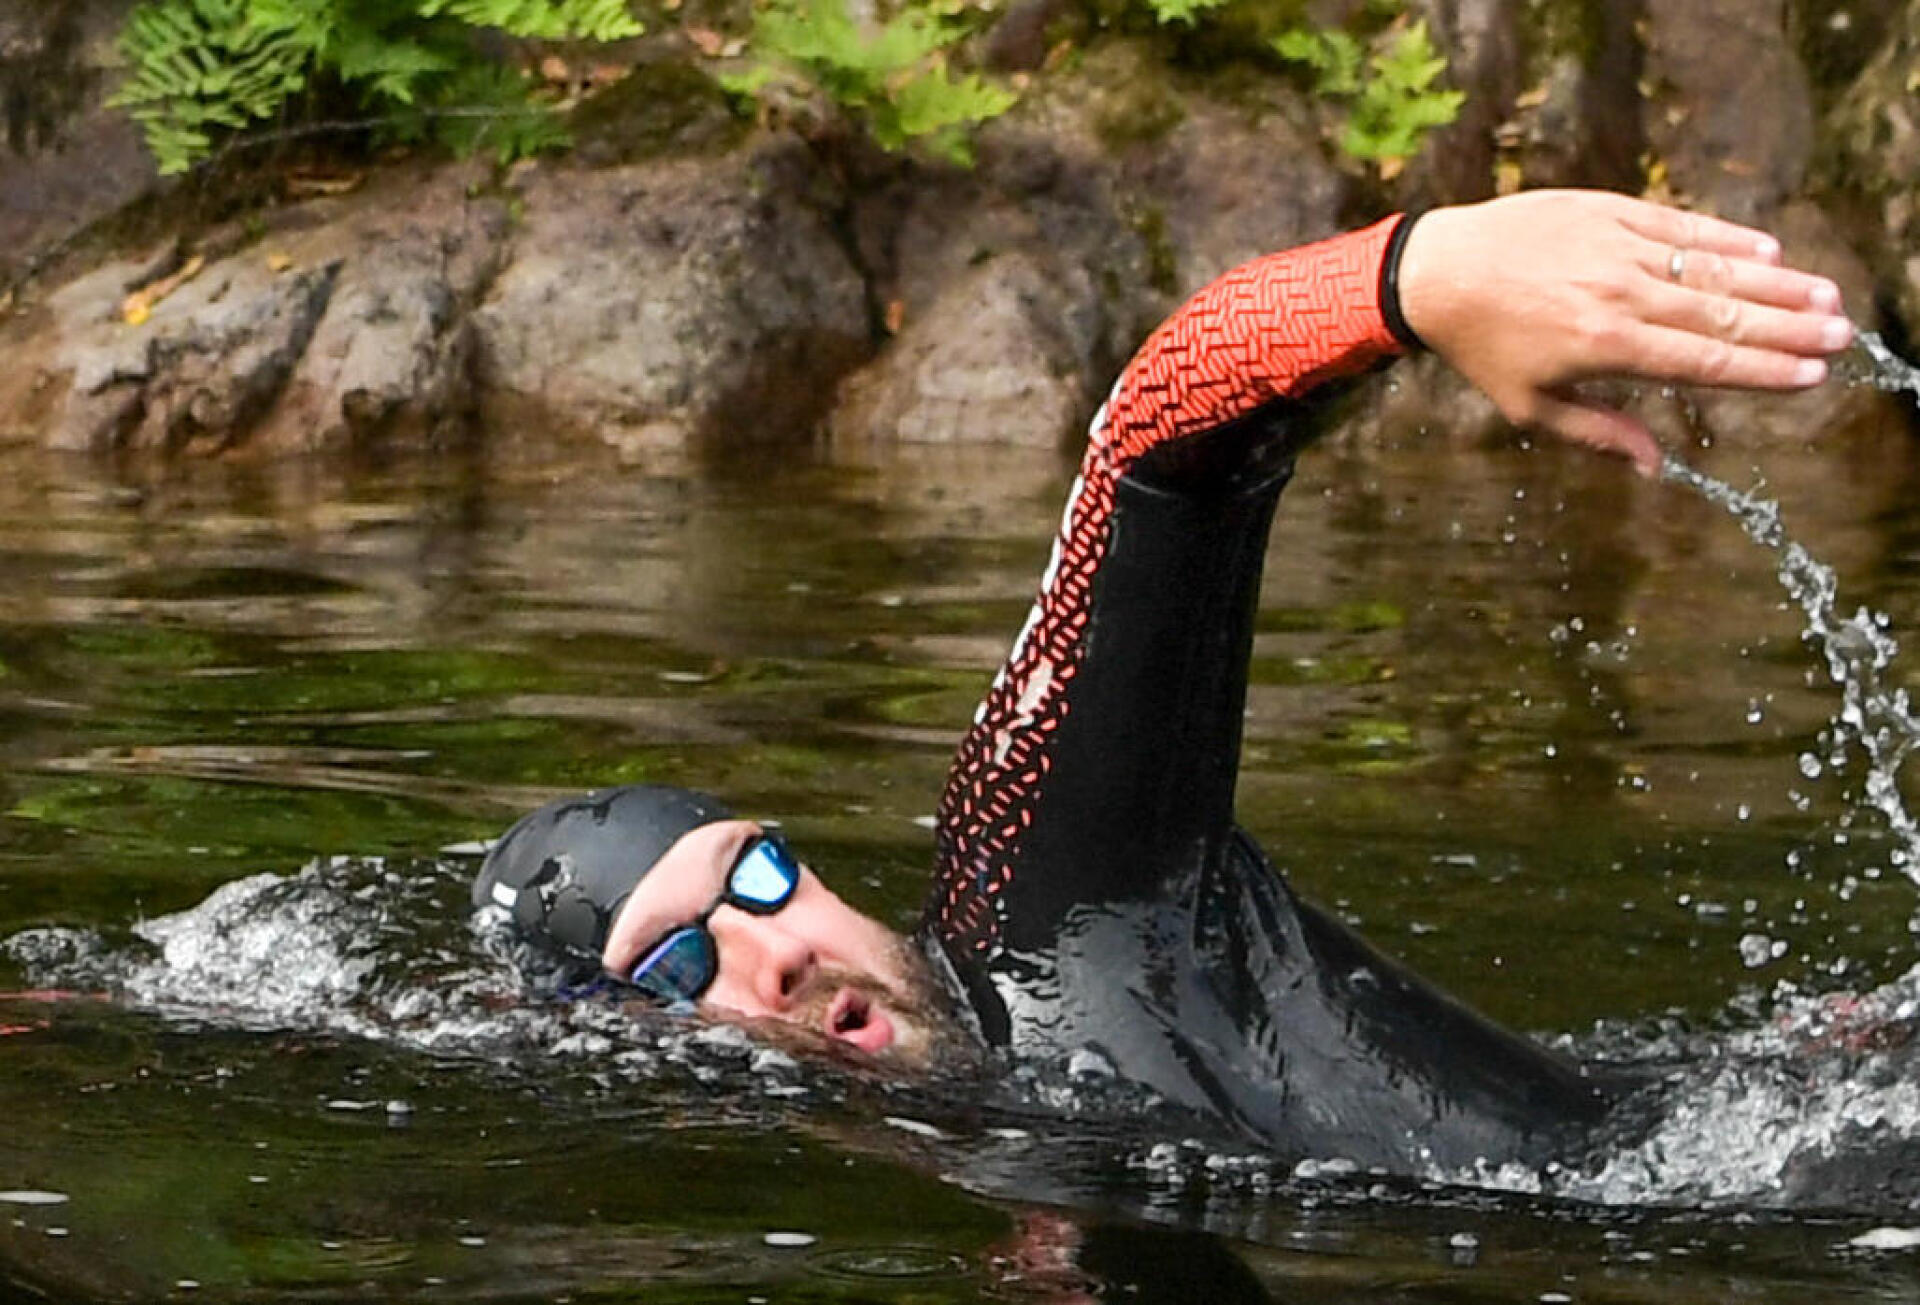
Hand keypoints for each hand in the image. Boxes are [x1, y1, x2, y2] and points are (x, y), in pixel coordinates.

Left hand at [1396, 190, 1854, 475]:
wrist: (1438, 271)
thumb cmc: (1483, 347)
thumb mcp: (1528, 406)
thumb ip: (1598, 434)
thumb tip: (1656, 468)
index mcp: (1604, 347)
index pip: (1703, 362)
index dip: (1762, 371)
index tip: (1809, 377)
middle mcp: (1619, 295)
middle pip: (1722, 314)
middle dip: (1788, 327)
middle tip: (1841, 336)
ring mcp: (1616, 248)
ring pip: (1711, 267)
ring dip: (1774, 282)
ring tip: (1823, 295)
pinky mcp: (1607, 210)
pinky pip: (1678, 225)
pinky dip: (1724, 238)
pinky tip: (1767, 250)